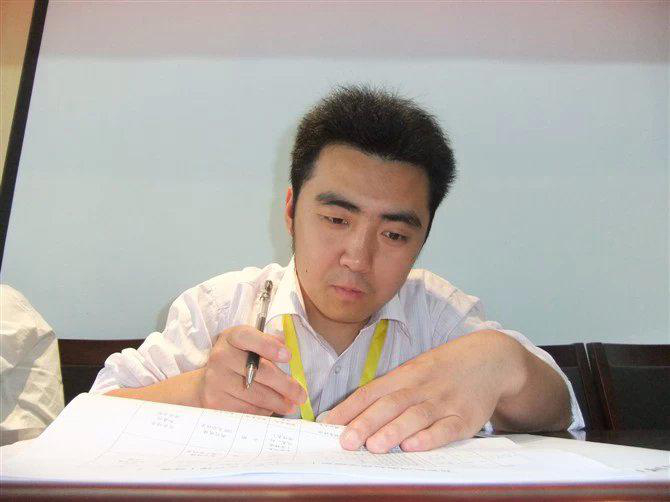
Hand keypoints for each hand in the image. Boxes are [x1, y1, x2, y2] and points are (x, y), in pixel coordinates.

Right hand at [199, 325, 306, 415]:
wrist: (207, 383)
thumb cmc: (237, 361)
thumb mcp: (249, 345)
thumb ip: (268, 342)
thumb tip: (285, 345)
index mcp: (231, 338)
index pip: (247, 337)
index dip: (269, 346)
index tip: (288, 357)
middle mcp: (221, 357)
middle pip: (260, 372)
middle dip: (286, 385)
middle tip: (301, 395)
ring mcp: (216, 381)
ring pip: (257, 395)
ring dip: (278, 402)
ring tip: (291, 405)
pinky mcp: (216, 402)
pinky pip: (247, 409)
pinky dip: (264, 411)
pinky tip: (271, 409)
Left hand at [324, 331, 528, 452]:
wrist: (489, 359)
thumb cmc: (442, 370)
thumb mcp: (414, 372)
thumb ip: (387, 392)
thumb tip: (351, 415)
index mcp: (404, 375)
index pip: (371, 392)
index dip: (348, 408)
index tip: (327, 425)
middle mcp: (421, 387)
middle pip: (390, 404)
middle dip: (365, 422)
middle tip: (346, 441)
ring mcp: (444, 402)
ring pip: (415, 416)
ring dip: (393, 431)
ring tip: (373, 447)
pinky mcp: (465, 418)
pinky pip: (446, 428)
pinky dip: (429, 437)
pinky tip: (413, 446)